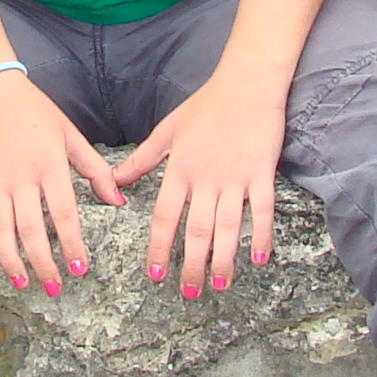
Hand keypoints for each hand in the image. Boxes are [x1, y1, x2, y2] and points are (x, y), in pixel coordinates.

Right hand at [0, 76, 122, 296]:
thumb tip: (118, 200)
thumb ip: (95, 169)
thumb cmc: (35, 111)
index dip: (72, 244)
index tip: (79, 269)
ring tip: (22, 283)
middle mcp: (21, 177)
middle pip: (32, 228)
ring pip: (2, 229)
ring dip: (11, 259)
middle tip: (55, 288)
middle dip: (43, 263)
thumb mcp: (70, 134)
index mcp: (49, 166)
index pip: (64, 213)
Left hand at [111, 74, 287, 297]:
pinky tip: (259, 258)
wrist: (246, 83)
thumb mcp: (167, 131)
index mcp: (180, 170)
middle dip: (192, 265)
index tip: (155, 275)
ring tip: (219, 284)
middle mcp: (206, 178)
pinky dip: (261, 235)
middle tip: (189, 292)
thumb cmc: (206, 106)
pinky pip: (261, 210)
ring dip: (223, 259)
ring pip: (227, 227)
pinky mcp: (261, 173)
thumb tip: (115, 181)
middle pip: (197, 230)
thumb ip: (142, 160)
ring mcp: (235, 177)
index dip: (159, 248)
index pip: (165, 217)